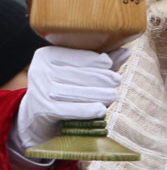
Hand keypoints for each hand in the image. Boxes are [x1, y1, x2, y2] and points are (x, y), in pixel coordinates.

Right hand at [12, 46, 127, 152]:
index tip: (111, 67)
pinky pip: (68, 109)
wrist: (37, 118)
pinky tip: (101, 110)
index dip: (96, 61)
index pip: (76, 56)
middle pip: (78, 74)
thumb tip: (126, 51)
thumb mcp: (80, 73)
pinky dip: (86, 110)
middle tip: (117, 82)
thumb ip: (101, 63)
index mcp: (47, 55)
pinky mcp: (42, 110)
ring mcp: (39, 90)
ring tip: (112, 95)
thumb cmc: (64, 90)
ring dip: (98, 94)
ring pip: (75, 91)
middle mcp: (40, 70)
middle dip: (101, 78)